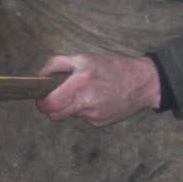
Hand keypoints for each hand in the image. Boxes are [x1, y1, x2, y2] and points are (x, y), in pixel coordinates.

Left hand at [36, 53, 160, 126]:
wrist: (142, 83)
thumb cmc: (112, 67)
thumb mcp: (84, 58)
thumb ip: (58, 64)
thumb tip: (40, 77)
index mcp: (80, 82)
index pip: (50, 104)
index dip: (42, 102)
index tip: (42, 97)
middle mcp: (86, 101)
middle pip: (55, 115)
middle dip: (51, 108)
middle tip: (56, 98)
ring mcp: (93, 115)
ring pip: (68, 116)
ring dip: (70, 107)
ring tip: (84, 94)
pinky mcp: (99, 123)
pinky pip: (82, 118)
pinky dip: (84, 110)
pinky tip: (97, 100)